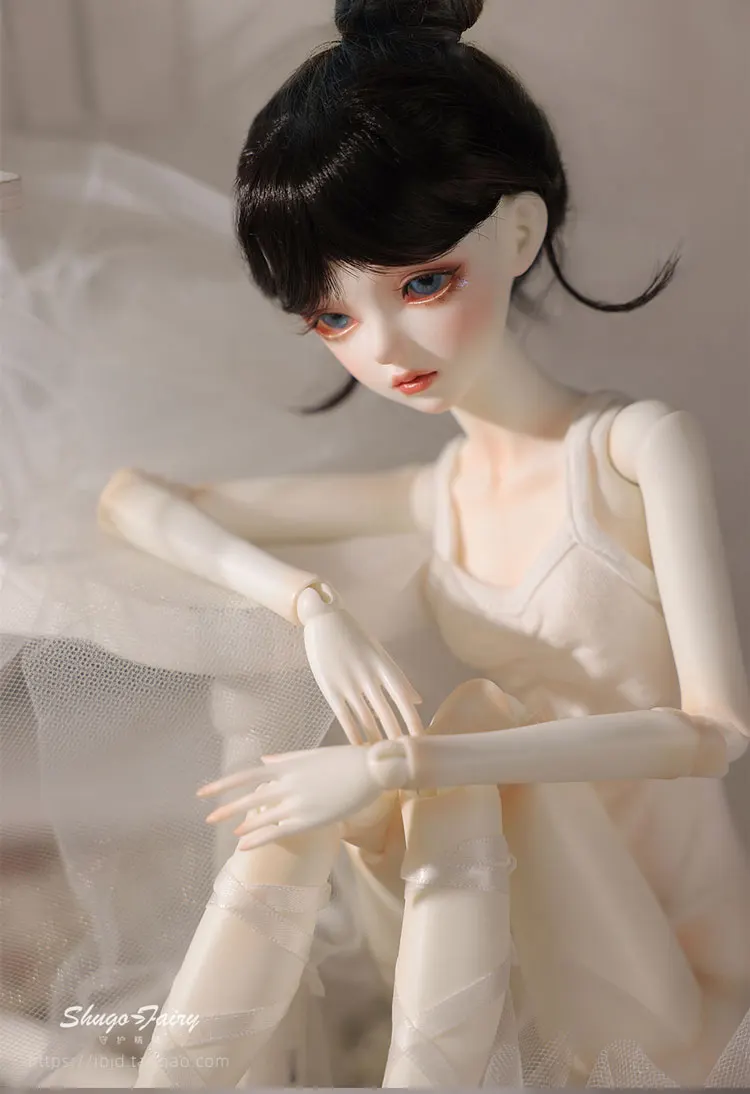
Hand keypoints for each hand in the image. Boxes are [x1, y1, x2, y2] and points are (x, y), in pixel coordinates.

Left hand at [197, 742, 408, 849]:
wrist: (372, 770)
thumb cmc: (345, 759)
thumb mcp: (312, 755)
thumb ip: (285, 760)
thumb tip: (264, 761)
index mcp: (287, 766)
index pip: (246, 775)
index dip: (224, 784)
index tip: (204, 792)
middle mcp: (287, 784)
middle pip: (249, 798)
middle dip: (226, 807)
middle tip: (207, 818)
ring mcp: (297, 803)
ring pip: (260, 817)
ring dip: (241, 825)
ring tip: (224, 831)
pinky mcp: (309, 820)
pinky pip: (277, 831)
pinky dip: (258, 838)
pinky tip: (243, 844)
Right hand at [297, 585, 422, 743]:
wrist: (323, 617)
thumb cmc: (354, 635)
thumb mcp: (379, 652)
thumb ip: (397, 678)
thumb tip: (418, 700)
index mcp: (383, 665)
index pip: (403, 697)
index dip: (412, 719)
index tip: (421, 738)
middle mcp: (368, 675)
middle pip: (387, 712)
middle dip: (397, 735)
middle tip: (405, 754)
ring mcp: (348, 682)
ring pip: (367, 718)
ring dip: (377, 739)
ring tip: (385, 755)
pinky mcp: (330, 687)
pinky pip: (345, 716)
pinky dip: (354, 734)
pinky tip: (360, 747)